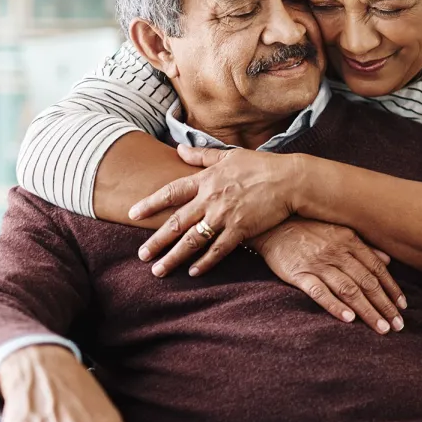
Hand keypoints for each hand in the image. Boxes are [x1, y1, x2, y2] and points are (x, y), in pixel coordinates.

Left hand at [130, 146, 299, 276]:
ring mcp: (224, 216)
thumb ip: (202, 156)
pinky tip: (193, 273)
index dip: (150, 203)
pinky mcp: (241, 230)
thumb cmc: (261, 166)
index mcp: (206, 180)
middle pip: (177, 223)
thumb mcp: (228, 155)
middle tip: (141, 255)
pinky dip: (205, 262)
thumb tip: (179, 149)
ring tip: (158, 270)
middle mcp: (210, 199)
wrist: (289, 180)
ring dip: (173, 257)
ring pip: (193, 240)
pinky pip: (218, 250)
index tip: (133, 214)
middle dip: (157, 241)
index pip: (171, 192)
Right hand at [251, 219, 405, 333]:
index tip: (403, 307)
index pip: (377, 269)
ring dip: (367, 310)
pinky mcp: (299, 274)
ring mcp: (318, 264)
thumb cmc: (308, 229)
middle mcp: (337, 253)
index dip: (392, 289)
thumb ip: (363, 246)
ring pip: (349, 290)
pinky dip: (335, 305)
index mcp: (349, 241)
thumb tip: (388, 260)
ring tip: (381, 328)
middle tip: (398, 326)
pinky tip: (348, 319)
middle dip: (385, 305)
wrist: (271, 224)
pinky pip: (320, 292)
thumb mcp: (338, 231)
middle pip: (367, 283)